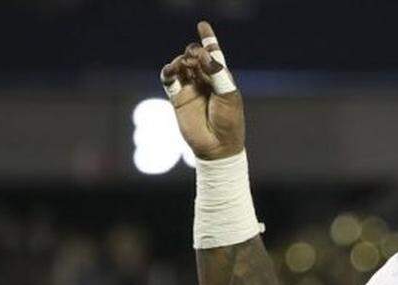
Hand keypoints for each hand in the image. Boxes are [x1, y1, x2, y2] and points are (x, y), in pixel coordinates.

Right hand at [160, 21, 243, 159]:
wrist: (218, 146)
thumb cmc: (229, 121)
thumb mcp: (229, 95)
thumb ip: (217, 73)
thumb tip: (204, 54)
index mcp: (220, 78)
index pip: (213, 55)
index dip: (208, 39)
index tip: (202, 24)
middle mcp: (204, 81)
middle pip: (195, 57)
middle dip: (195, 52)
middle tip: (196, 56)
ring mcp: (190, 88)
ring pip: (181, 64)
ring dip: (182, 60)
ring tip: (185, 63)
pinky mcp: (177, 98)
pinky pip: (168, 79)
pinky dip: (168, 71)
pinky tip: (172, 70)